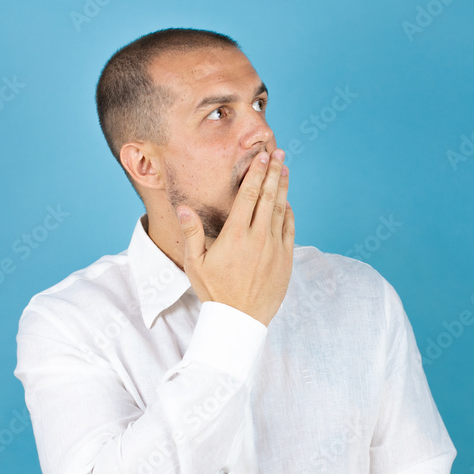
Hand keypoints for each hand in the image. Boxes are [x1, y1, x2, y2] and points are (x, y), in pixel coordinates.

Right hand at [176, 148, 294, 326]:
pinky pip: (290, 229)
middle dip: (273, 172)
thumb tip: (183, 207)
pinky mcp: (285, 259)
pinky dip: (289, 213)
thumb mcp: (195, 264)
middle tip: (278, 154)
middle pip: (268, 196)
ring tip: (284, 170)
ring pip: (281, 210)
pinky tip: (287, 202)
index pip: (249, 195)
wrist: (240, 319)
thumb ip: (191, 233)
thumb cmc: (214, 291)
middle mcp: (258, 237)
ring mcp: (275, 248)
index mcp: (236, 235)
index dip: (256, 173)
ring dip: (283, 188)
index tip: (261, 156)